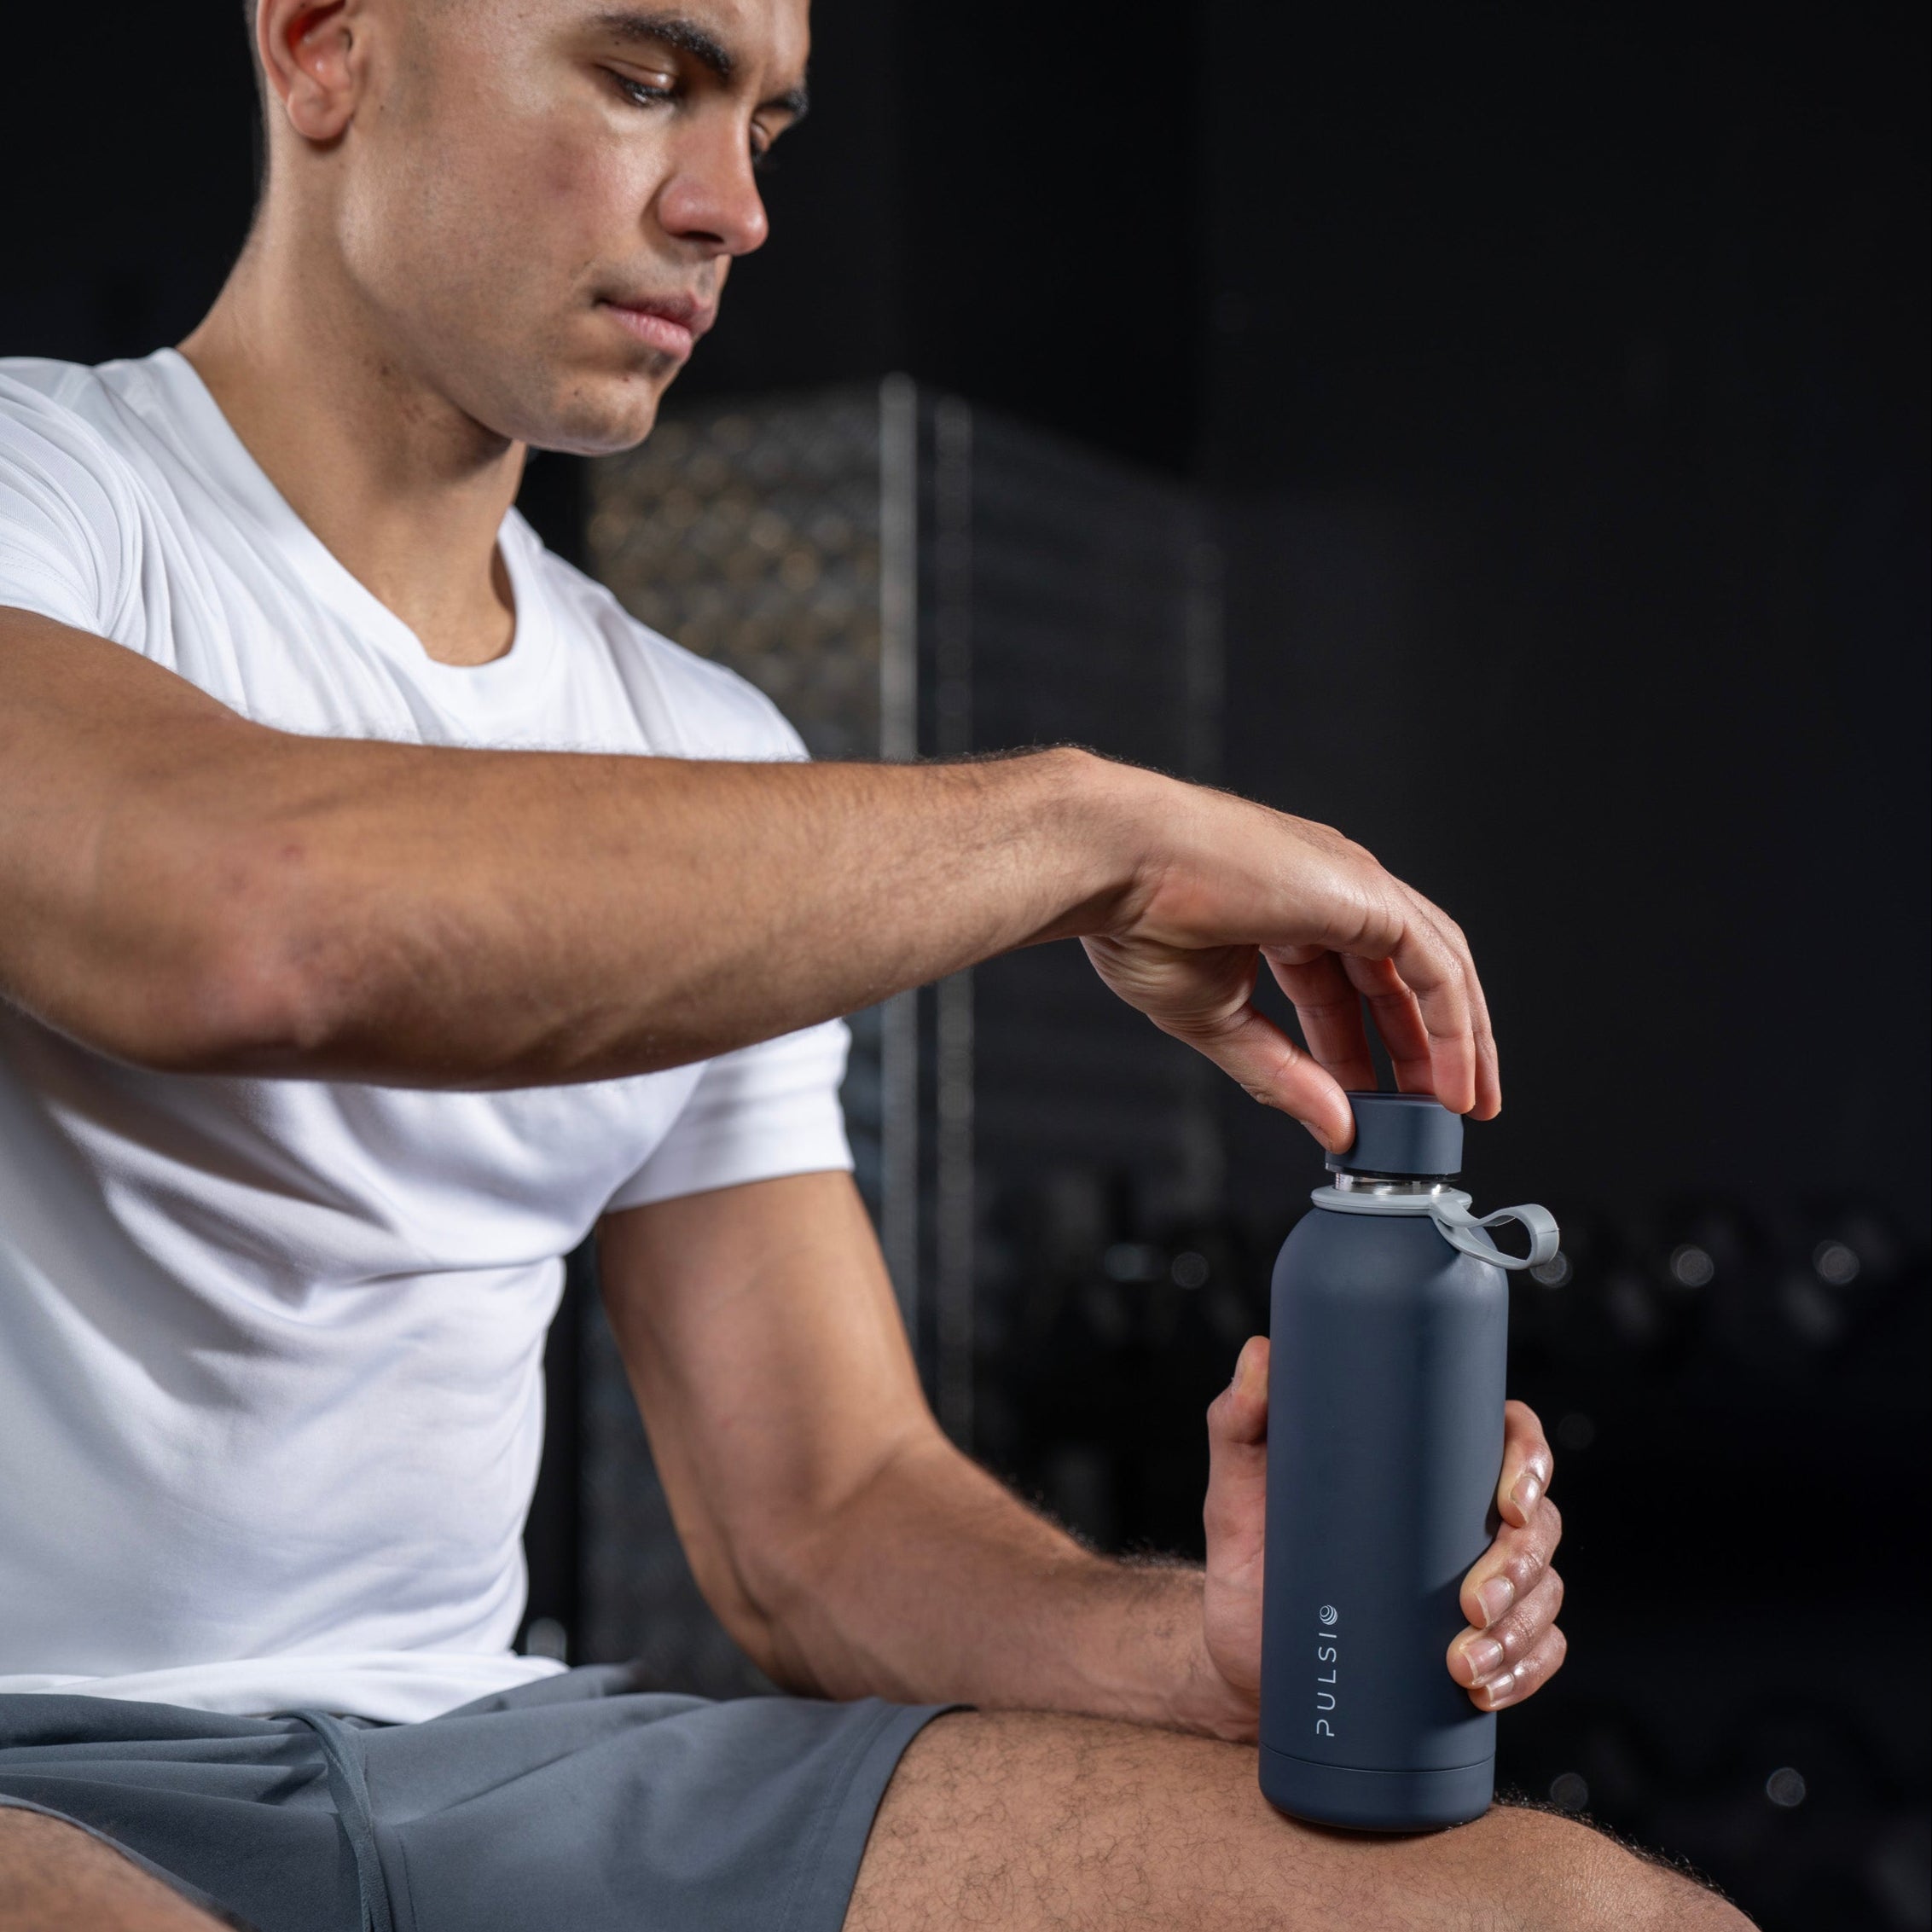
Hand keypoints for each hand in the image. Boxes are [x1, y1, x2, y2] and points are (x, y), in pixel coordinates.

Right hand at [1079, 775, 1500, 1150]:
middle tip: (1443, 1109)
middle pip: (1403, 978)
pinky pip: (1434, 964)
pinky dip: (1453, 1023)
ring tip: (1465, 1101)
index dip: (1367, 1051)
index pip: (1348, 989)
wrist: (1118, 863)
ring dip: (1457, 1039)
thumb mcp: (1214, 1019)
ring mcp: (1353, 886)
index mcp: (1286, 912)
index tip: (1377, 1105)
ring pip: (1436, 966)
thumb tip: (1333, 1127)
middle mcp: (1330, 892)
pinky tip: (1453, 1074)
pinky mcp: (1368, 892)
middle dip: (1428, 1047)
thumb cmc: (1136, 917)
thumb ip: (1279, 1074)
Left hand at [1194, 1340, 1565, 1730]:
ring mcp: (1480, 1583)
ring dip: (1520, 1631)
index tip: (1510, 1501)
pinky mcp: (1479, 1644)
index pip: (1508, 1439)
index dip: (1531, 1461)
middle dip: (1522, 1566)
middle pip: (1539, 1523)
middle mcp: (1464, 1518)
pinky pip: (1536, 1654)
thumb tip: (1260, 1353)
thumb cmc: (1251, 1561)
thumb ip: (1240, 1421)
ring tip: (1464, 1664)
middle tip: (1472, 1605)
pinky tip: (1486, 1689)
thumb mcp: (1238, 1491)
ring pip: (1543, 1593)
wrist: (1242, 1659)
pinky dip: (1525, 1673)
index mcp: (1427, 1466)